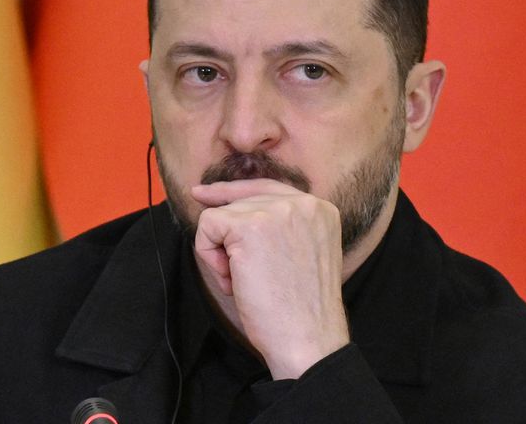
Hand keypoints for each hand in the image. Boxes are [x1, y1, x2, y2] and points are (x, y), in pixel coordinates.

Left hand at [189, 177, 349, 379]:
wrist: (307, 337)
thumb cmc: (300, 310)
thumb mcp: (303, 254)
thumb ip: (282, 227)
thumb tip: (233, 210)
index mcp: (321, 209)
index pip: (268, 188)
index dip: (233, 193)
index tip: (204, 195)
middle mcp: (303, 203)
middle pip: (241, 199)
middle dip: (230, 238)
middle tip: (238, 275)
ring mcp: (277, 211)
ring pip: (221, 215)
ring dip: (222, 252)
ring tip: (243, 283)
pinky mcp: (249, 226)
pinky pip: (208, 225)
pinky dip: (208, 255)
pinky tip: (232, 280)